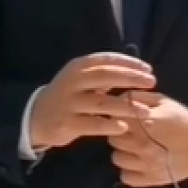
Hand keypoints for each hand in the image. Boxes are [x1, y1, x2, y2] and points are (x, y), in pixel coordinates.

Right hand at [29, 52, 156, 149]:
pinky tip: (124, 127)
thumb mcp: (80, 79)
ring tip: (146, 112)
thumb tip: (136, 71)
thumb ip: (103, 74)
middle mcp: (73, 82)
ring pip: (102, 103)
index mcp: (78, 67)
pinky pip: (94, 124)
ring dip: (127, 106)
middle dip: (131, 79)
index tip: (148, 69)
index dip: (129, 63)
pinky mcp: (68, 123)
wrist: (36, 116)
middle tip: (152, 83)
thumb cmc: (68, 95)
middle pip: (106, 76)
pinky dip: (110, 125)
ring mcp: (70, 103)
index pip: (106, 60)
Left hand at [108, 91, 187, 187]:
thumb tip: (118, 98)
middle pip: (113, 138)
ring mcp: (145, 164)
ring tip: (134, 147)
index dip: (115, 114)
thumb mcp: (162, 101)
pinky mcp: (150, 180)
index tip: (122, 115)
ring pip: (116, 157)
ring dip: (123, 151)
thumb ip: (138, 97)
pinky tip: (138, 162)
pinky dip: (128, 170)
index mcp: (144, 121)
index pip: (114, 117)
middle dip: (119, 132)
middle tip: (130, 131)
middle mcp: (141, 144)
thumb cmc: (182, 119)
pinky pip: (125, 176)